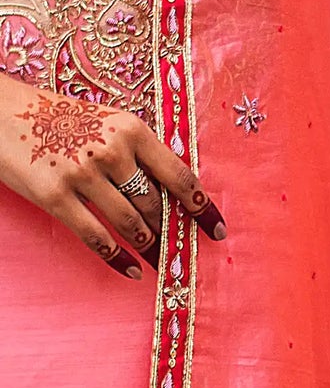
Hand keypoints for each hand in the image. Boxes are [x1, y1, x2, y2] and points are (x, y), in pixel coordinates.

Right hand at [0, 75, 225, 277]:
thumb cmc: (55, 116)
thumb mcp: (104, 121)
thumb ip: (136, 151)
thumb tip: (171, 191)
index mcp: (131, 129)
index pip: (180, 175)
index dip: (202, 207)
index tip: (217, 229)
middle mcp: (112, 151)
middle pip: (156, 205)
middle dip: (169, 231)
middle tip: (177, 249)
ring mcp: (83, 175)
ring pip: (132, 225)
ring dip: (148, 247)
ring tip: (157, 258)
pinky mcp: (56, 197)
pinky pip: (98, 238)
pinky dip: (119, 259)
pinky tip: (131, 271)